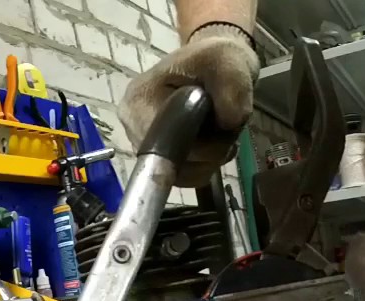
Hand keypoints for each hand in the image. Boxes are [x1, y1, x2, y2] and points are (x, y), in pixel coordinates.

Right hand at [120, 24, 258, 187]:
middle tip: (224, 126)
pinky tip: (213, 142)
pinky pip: (185, 177)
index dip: (199, 146)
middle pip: (171, 165)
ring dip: (210, 160)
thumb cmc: (216, 59)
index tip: (221, 127)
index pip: (163, 146)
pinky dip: (205, 165)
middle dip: (208, 153)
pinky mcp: (159, 157)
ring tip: (219, 131)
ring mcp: (144, 145)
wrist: (215, 64)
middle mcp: (133, 127)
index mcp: (138, 101)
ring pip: (181, 175)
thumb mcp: (230, 64)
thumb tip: (227, 125)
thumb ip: (231, 93)